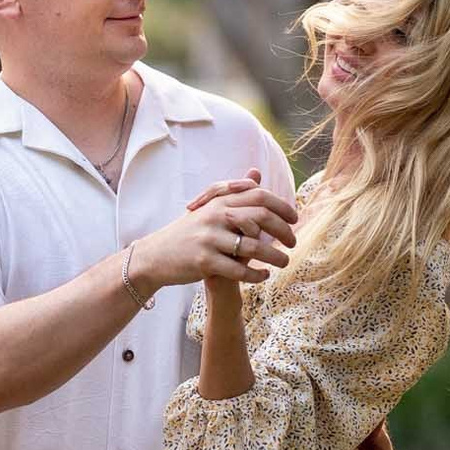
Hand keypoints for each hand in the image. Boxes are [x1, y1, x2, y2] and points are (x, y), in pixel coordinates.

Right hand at [131, 166, 296, 290]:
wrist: (155, 256)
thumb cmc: (188, 232)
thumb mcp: (209, 208)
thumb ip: (234, 193)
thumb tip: (256, 173)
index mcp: (219, 201)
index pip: (259, 196)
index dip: (282, 206)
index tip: (294, 218)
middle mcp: (215, 215)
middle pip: (260, 217)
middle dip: (283, 230)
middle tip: (294, 242)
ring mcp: (209, 239)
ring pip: (253, 247)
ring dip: (275, 256)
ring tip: (285, 262)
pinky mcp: (205, 261)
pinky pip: (239, 270)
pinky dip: (256, 274)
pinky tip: (265, 276)